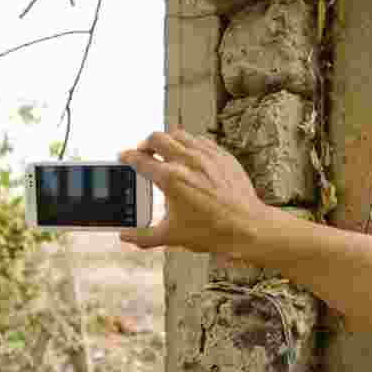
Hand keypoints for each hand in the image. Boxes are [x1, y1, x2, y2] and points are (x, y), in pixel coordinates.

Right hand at [117, 128, 268, 258]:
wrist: (247, 227)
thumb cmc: (212, 232)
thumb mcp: (172, 236)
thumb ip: (143, 236)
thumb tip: (125, 237)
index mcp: (170, 179)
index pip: (140, 160)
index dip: (127, 157)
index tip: (124, 157)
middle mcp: (187, 161)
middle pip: (156, 138)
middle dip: (146, 144)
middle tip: (144, 153)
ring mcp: (206, 156)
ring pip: (178, 134)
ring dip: (167, 140)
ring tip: (165, 151)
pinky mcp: (222, 155)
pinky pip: (200, 140)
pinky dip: (189, 144)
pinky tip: (189, 155)